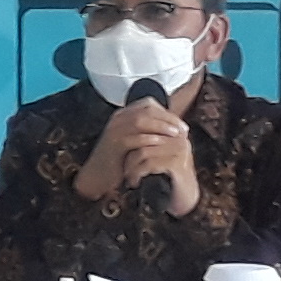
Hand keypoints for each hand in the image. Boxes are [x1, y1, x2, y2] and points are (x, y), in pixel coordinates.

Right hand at [78, 97, 198, 212]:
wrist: (97, 175)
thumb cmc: (119, 160)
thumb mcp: (134, 142)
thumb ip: (148, 131)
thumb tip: (174, 128)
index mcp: (123, 115)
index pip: (148, 104)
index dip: (167, 113)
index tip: (181, 124)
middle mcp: (118, 119)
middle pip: (147, 110)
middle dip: (168, 118)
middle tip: (183, 129)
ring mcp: (114, 130)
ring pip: (140, 120)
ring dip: (161, 126)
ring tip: (175, 134)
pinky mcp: (114, 144)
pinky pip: (134, 138)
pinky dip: (149, 139)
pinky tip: (161, 144)